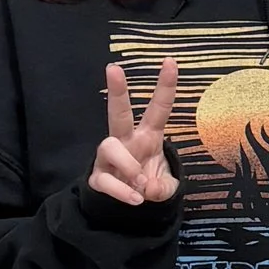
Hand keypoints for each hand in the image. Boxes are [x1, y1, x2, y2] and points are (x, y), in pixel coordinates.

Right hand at [89, 58, 178, 207]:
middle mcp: (126, 142)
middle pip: (119, 112)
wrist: (128, 206)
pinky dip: (122, 191)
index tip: (170, 62)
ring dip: (127, 164)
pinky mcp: (98, 177)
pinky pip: (105, 180)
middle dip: (117, 91)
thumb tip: (149, 188)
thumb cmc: (149, 185)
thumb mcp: (166, 188)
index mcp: (148, 136)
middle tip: (113, 68)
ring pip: (109, 146)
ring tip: (141, 181)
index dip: (165, 87)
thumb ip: (163, 188)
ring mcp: (109, 158)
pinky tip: (135, 199)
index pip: (158, 108)